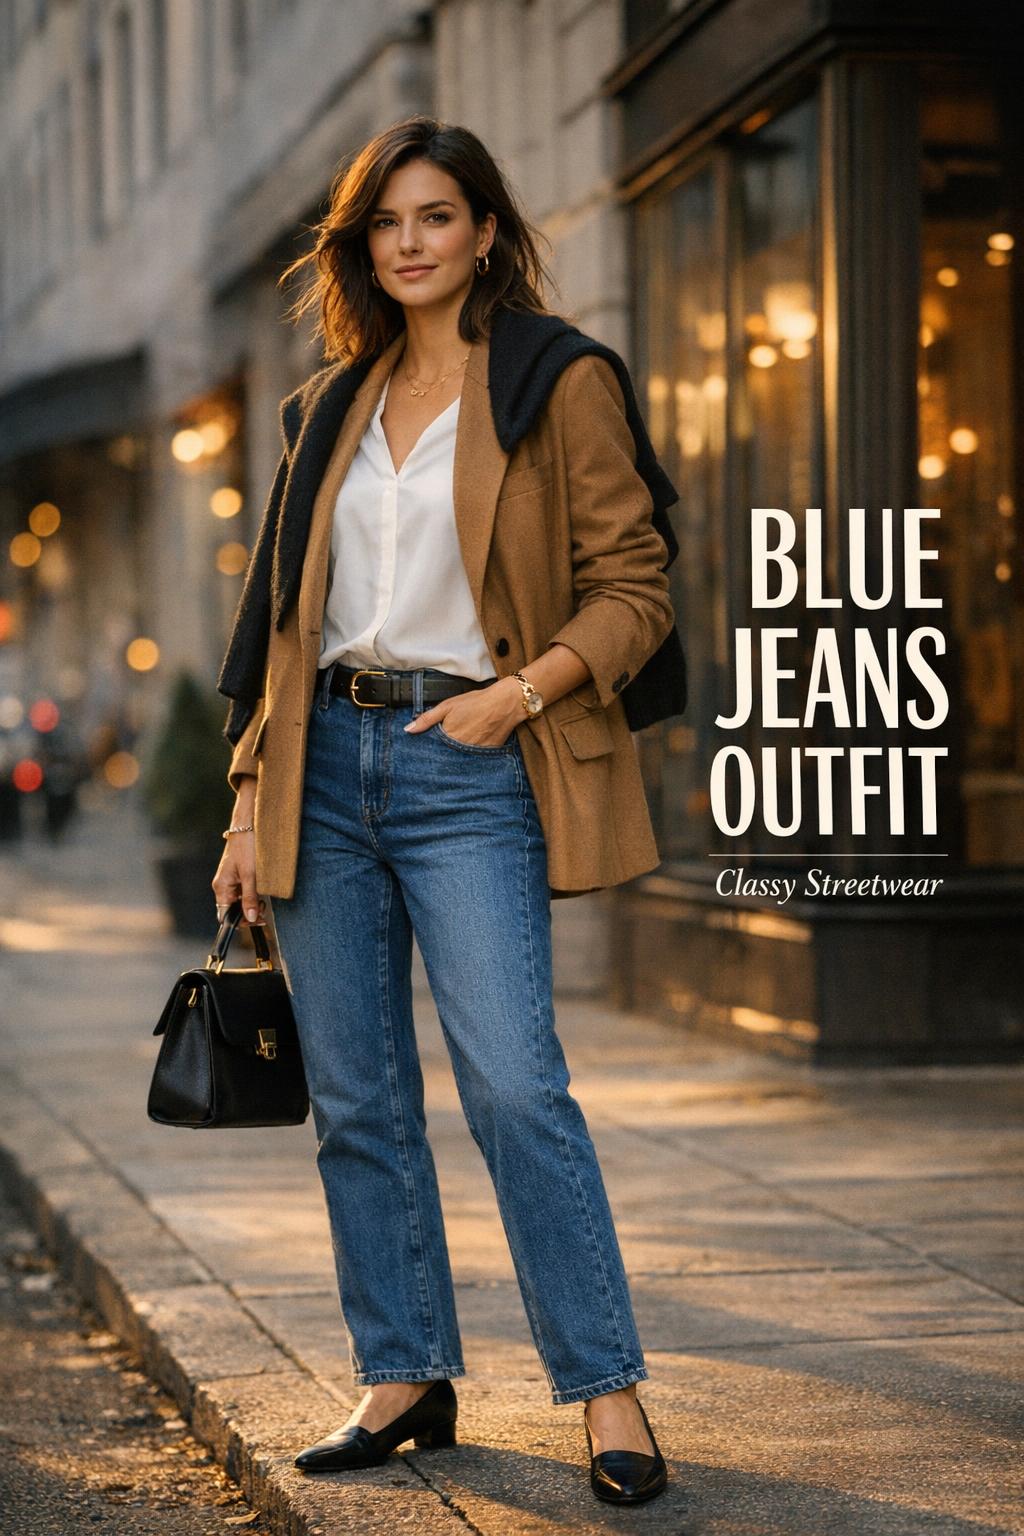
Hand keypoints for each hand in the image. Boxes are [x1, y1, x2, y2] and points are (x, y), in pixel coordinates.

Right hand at [212, 779, 264, 925]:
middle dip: (248, 913)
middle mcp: (224, 885)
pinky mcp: (240, 874)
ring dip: (252, 904)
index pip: (225, 915)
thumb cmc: (247, 846)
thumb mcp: (251, 875)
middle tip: (263, 909)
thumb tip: (249, 918)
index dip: (240, 921)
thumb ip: (250, 898)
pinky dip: (254, 895)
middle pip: (233, 909)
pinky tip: (262, 892)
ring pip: (241, 901)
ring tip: (263, 900)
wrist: (249, 824)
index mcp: (221, 887)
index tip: (256, 920)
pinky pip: (245, 891)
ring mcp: (232, 880)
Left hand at [403, 677, 522, 747]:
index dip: (429, 750)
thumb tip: (408, 730)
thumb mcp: (447, 706)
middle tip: (445, 747)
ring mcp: (475, 754)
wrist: (505, 704)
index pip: (433, 751)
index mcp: (448, 737)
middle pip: (446, 757)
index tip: (425, 751)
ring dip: (456, 755)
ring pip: (459, 760)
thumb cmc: (476, 702)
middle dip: (442, 755)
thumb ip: (427, 719)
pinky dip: (471, 755)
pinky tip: (472, 745)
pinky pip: (475, 759)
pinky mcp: (487, 755)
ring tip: (460, 744)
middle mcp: (461, 749)